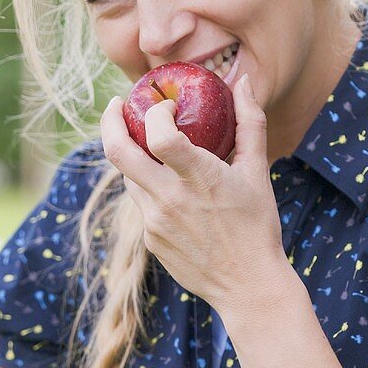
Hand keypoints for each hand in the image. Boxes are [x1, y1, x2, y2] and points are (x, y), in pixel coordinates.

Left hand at [100, 74, 287, 314]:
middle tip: (117, 107)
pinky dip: (151, 190)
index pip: (158, 135)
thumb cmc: (257, 226)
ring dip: (135, 158)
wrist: (247, 285)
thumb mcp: (258, 172)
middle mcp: (169, 199)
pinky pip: (142, 205)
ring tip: (151, 148)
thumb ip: (250, 123)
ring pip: (129, 178)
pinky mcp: (151, 240)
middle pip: (117, 153)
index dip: (154, 112)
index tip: (164, 105)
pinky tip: (172, 192)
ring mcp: (155, 222)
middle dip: (110, 122)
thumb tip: (244, 82)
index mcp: (198, 178)